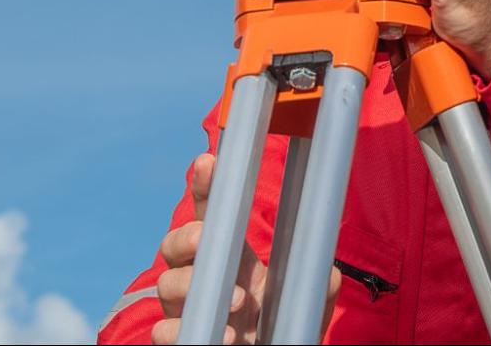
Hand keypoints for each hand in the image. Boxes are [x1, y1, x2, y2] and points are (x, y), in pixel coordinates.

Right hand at [151, 153, 339, 344]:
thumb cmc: (286, 323)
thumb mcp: (309, 296)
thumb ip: (316, 278)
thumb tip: (327, 270)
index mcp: (233, 255)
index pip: (213, 213)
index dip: (207, 187)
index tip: (209, 161)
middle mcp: (205, 277)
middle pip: (174, 244)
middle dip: (185, 235)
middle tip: (204, 237)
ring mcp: (191, 308)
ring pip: (166, 284)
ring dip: (194, 287)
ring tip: (239, 301)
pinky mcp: (186, 339)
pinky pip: (164, 330)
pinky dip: (184, 330)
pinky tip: (223, 336)